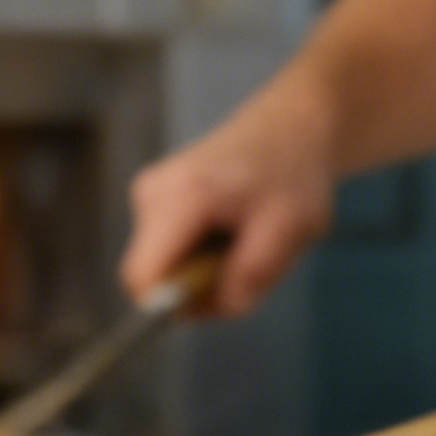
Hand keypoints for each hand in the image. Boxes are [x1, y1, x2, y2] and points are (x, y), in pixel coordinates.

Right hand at [121, 98, 337, 316]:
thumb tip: (224, 305)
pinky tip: (232, 232)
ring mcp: (148, 197)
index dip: (171, 304)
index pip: (142, 277)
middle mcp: (152, 195)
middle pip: (153, 278)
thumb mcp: (291, 228)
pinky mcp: (153, 202)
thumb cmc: (293, 175)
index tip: (219, 296)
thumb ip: (255, 271)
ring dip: (205, 274)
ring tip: (246, 242)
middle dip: (199, 289)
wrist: (288, 129)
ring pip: (163, 270)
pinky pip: (169, 255)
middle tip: (249, 264)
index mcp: (181, 197)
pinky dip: (201, 258)